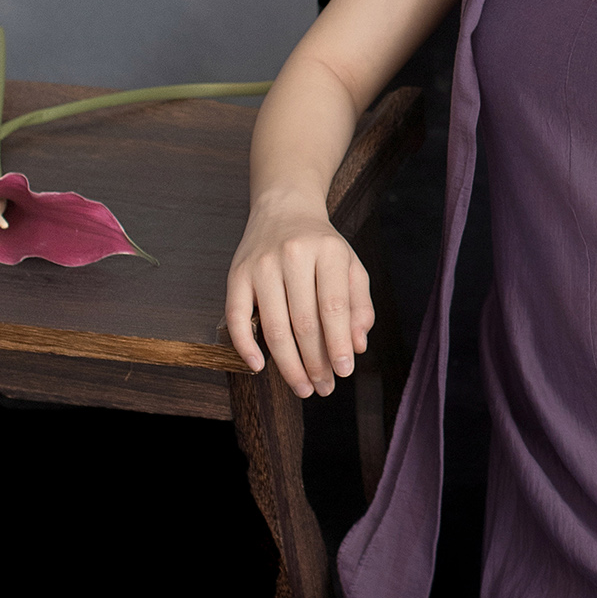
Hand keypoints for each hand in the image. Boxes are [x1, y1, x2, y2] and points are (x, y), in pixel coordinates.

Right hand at [224, 194, 372, 399]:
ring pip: (274, 326)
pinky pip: (237, 317)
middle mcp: (293, 256)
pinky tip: (259, 366)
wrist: (284, 209)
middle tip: (323, 388)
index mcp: (328, 252)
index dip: (339, 344)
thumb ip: (359, 306)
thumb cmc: (322, 246)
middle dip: (315, 362)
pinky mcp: (237, 275)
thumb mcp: (350, 266)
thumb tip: (357, 346)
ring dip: (288, 364)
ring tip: (302, 386)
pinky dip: (246, 346)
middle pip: (304, 322)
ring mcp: (261, 265)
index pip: (334, 307)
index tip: (344, 372)